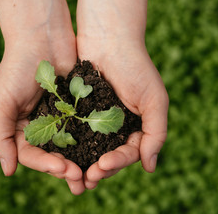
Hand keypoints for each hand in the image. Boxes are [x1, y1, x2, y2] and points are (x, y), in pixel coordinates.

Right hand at [0, 38, 85, 194]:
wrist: (42, 37)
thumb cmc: (17, 67)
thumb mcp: (1, 102)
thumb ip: (0, 136)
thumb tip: (8, 171)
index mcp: (21, 128)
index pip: (32, 155)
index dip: (46, 165)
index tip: (63, 169)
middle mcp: (42, 125)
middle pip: (54, 154)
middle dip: (66, 168)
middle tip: (81, 179)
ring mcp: (62, 117)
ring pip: (73, 145)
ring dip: (82, 160)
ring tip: (94, 173)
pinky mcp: (79, 106)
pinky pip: (86, 127)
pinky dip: (93, 140)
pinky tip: (104, 150)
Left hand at [77, 38, 168, 188]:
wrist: (109, 38)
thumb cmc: (136, 67)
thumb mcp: (155, 100)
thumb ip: (156, 133)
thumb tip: (150, 167)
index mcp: (137, 126)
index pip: (129, 152)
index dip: (117, 162)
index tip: (102, 166)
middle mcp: (117, 126)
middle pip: (108, 154)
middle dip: (98, 168)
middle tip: (86, 180)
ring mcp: (97, 119)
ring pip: (90, 148)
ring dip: (82, 163)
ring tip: (72, 176)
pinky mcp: (79, 110)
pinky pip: (74, 132)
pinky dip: (70, 145)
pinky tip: (61, 154)